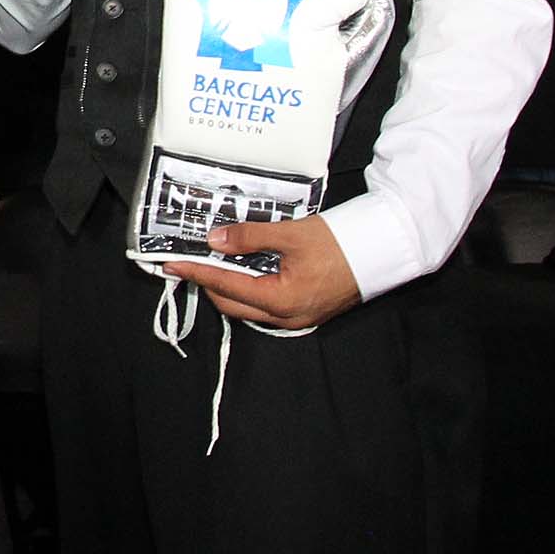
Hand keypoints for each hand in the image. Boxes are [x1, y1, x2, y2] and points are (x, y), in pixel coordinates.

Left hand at [164, 215, 361, 330]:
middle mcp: (286, 318)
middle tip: (190, 259)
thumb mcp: (289, 234)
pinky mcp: (305, 312)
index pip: (224, 287)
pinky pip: (265, 307)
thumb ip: (248, 237)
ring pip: (247, 308)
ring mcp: (297, 318)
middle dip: (207, 283)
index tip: (172, 264)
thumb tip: (214, 240)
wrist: (382, 251)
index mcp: (280, 300)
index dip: (195, 273)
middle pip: (231, 304)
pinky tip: (243, 268)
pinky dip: (248, 289)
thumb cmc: (340, 242)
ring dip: (227, 287)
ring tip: (213, 261)